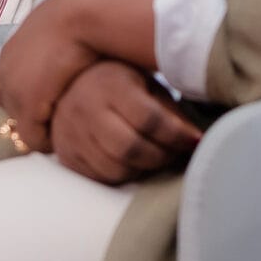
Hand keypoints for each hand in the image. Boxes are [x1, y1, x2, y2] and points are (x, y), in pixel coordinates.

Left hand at [0, 0, 103, 151]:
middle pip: (11, 107)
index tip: (49, 103)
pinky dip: (49, 142)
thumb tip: (67, 54)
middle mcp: (5, 71)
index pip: (9, 84)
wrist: (83, 13)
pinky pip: (33, 139)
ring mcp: (14, 89)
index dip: (30, 96)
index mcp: (11, 51)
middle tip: (57, 123)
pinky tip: (69, 136)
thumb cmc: (83, 14)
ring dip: (42, 129)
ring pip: (22, 125)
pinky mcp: (27, 106)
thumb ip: (55, 44)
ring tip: (66, 132)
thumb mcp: (61, 28)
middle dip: (32, 116)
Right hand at [47, 60, 200, 183]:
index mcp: (110, 85)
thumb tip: (194, 139)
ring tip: (155, 156)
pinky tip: (132, 161)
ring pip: (115, 168)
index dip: (176, 135)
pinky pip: (100, 177)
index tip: (194, 140)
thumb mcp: (146, 84)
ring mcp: (70, 133)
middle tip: (175, 153)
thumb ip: (169, 110)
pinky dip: (122, 174)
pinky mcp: (65, 154)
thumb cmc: (118, 83)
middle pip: (129, 148)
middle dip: (161, 156)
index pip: (148, 118)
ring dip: (143, 168)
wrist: (69, 84)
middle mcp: (85, 108)